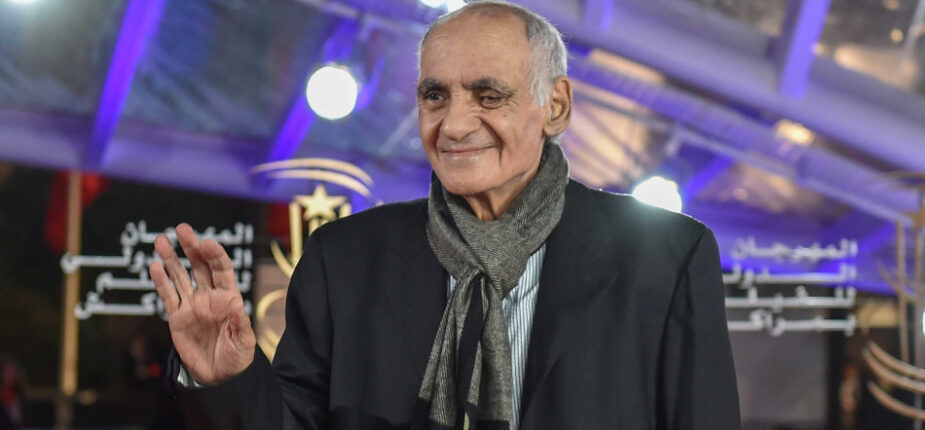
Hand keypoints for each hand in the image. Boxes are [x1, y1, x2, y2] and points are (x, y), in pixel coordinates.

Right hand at [150, 223, 254, 384]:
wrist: (219, 377)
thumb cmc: (237, 357)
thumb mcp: (244, 341)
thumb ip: (239, 322)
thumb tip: (235, 302)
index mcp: (228, 296)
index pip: (222, 269)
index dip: (214, 254)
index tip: (206, 243)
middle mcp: (209, 296)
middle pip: (199, 265)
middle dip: (191, 247)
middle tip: (182, 229)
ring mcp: (192, 304)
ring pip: (180, 276)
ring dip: (171, 258)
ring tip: (162, 240)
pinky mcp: (177, 317)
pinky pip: (167, 295)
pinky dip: (160, 281)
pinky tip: (154, 266)